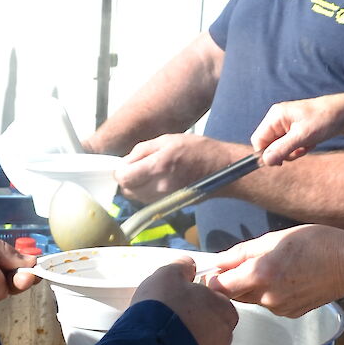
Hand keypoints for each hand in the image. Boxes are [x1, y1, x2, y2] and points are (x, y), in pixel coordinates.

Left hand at [116, 134, 242, 201]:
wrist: (222, 169)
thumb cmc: (197, 149)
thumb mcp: (167, 140)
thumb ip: (142, 151)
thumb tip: (124, 162)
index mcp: (158, 166)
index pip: (124, 177)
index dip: (120, 171)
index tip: (125, 165)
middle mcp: (160, 186)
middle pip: (128, 190)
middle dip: (128, 179)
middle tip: (136, 168)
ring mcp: (166, 198)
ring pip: (137, 198)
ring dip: (136, 187)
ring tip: (148, 174)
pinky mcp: (171, 205)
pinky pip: (148, 201)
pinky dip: (146, 193)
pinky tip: (157, 182)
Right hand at [131, 256, 236, 344]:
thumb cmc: (163, 310)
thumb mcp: (168, 274)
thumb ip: (182, 266)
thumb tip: (187, 265)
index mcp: (224, 306)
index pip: (215, 297)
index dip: (196, 295)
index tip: (181, 295)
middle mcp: (224, 332)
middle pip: (210, 319)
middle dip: (194, 316)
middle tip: (172, 312)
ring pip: (202, 339)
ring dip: (187, 334)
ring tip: (165, 329)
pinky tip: (164, 344)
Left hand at [205, 225, 343, 317]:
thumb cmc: (316, 243)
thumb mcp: (275, 238)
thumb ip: (242, 253)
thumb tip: (218, 261)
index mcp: (261, 274)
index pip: (219, 286)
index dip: (214, 277)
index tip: (217, 269)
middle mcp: (267, 296)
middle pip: (233, 294)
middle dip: (233, 281)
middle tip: (246, 263)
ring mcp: (279, 308)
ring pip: (251, 299)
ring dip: (252, 287)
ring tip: (273, 269)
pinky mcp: (289, 314)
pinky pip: (268, 304)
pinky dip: (269, 293)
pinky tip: (286, 280)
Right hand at [253, 95, 343, 164]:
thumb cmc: (324, 120)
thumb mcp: (302, 137)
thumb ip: (282, 149)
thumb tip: (265, 161)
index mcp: (276, 116)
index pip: (258, 140)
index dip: (266, 154)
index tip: (280, 162)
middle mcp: (278, 118)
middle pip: (268, 144)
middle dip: (283, 152)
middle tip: (299, 151)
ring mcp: (286, 123)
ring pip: (279, 146)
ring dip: (292, 151)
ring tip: (307, 145)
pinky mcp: (294, 128)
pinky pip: (289, 144)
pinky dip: (299, 147)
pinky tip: (310, 143)